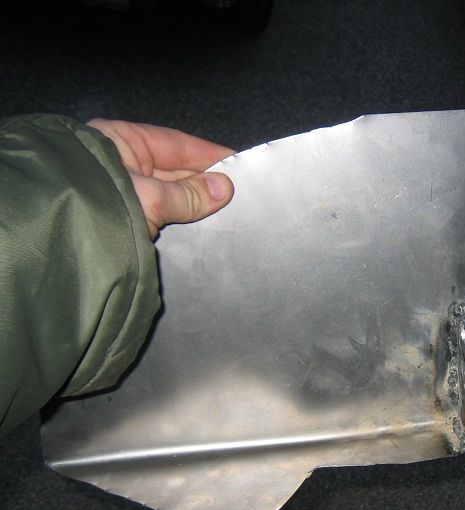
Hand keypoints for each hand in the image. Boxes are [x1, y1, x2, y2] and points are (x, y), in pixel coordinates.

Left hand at [88, 119, 234, 238]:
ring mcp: (121, 192)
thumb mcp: (149, 196)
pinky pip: (160, 216)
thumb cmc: (94, 205)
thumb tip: (224, 189)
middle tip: (238, 197)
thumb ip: (188, 194)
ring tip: (225, 215)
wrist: (58, 245)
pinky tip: (202, 229)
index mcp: (119, 141)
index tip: (239, 166)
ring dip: (193, 206)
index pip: (175, 143)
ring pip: (169, 196)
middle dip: (204, 184)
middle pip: (174, 171)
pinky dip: (180, 222)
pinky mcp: (123, 219)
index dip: (209, 155)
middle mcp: (120, 164)